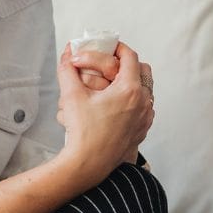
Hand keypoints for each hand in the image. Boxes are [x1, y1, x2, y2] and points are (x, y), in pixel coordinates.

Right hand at [55, 42, 153, 181]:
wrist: (88, 165)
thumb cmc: (82, 132)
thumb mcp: (71, 96)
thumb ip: (67, 70)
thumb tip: (66, 54)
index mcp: (129, 90)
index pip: (130, 57)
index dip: (117, 48)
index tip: (108, 47)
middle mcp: (143, 102)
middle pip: (142, 70)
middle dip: (126, 64)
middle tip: (110, 64)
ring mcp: (145, 117)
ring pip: (144, 90)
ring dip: (130, 83)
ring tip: (111, 85)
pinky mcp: (143, 129)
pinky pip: (144, 107)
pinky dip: (133, 101)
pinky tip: (115, 105)